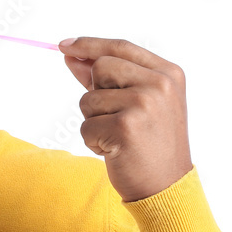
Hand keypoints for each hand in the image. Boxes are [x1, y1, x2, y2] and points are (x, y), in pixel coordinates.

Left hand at [59, 37, 192, 201]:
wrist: (166, 186)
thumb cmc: (150, 145)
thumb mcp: (139, 104)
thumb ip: (109, 79)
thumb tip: (72, 56)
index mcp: (168, 73)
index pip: (120, 47)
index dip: (89, 45)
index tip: (63, 45)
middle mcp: (159, 84)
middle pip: (101, 67)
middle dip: (96, 92)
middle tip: (117, 118)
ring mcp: (143, 104)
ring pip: (88, 99)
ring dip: (94, 121)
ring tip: (119, 138)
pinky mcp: (124, 127)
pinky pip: (85, 126)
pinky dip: (93, 141)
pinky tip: (115, 151)